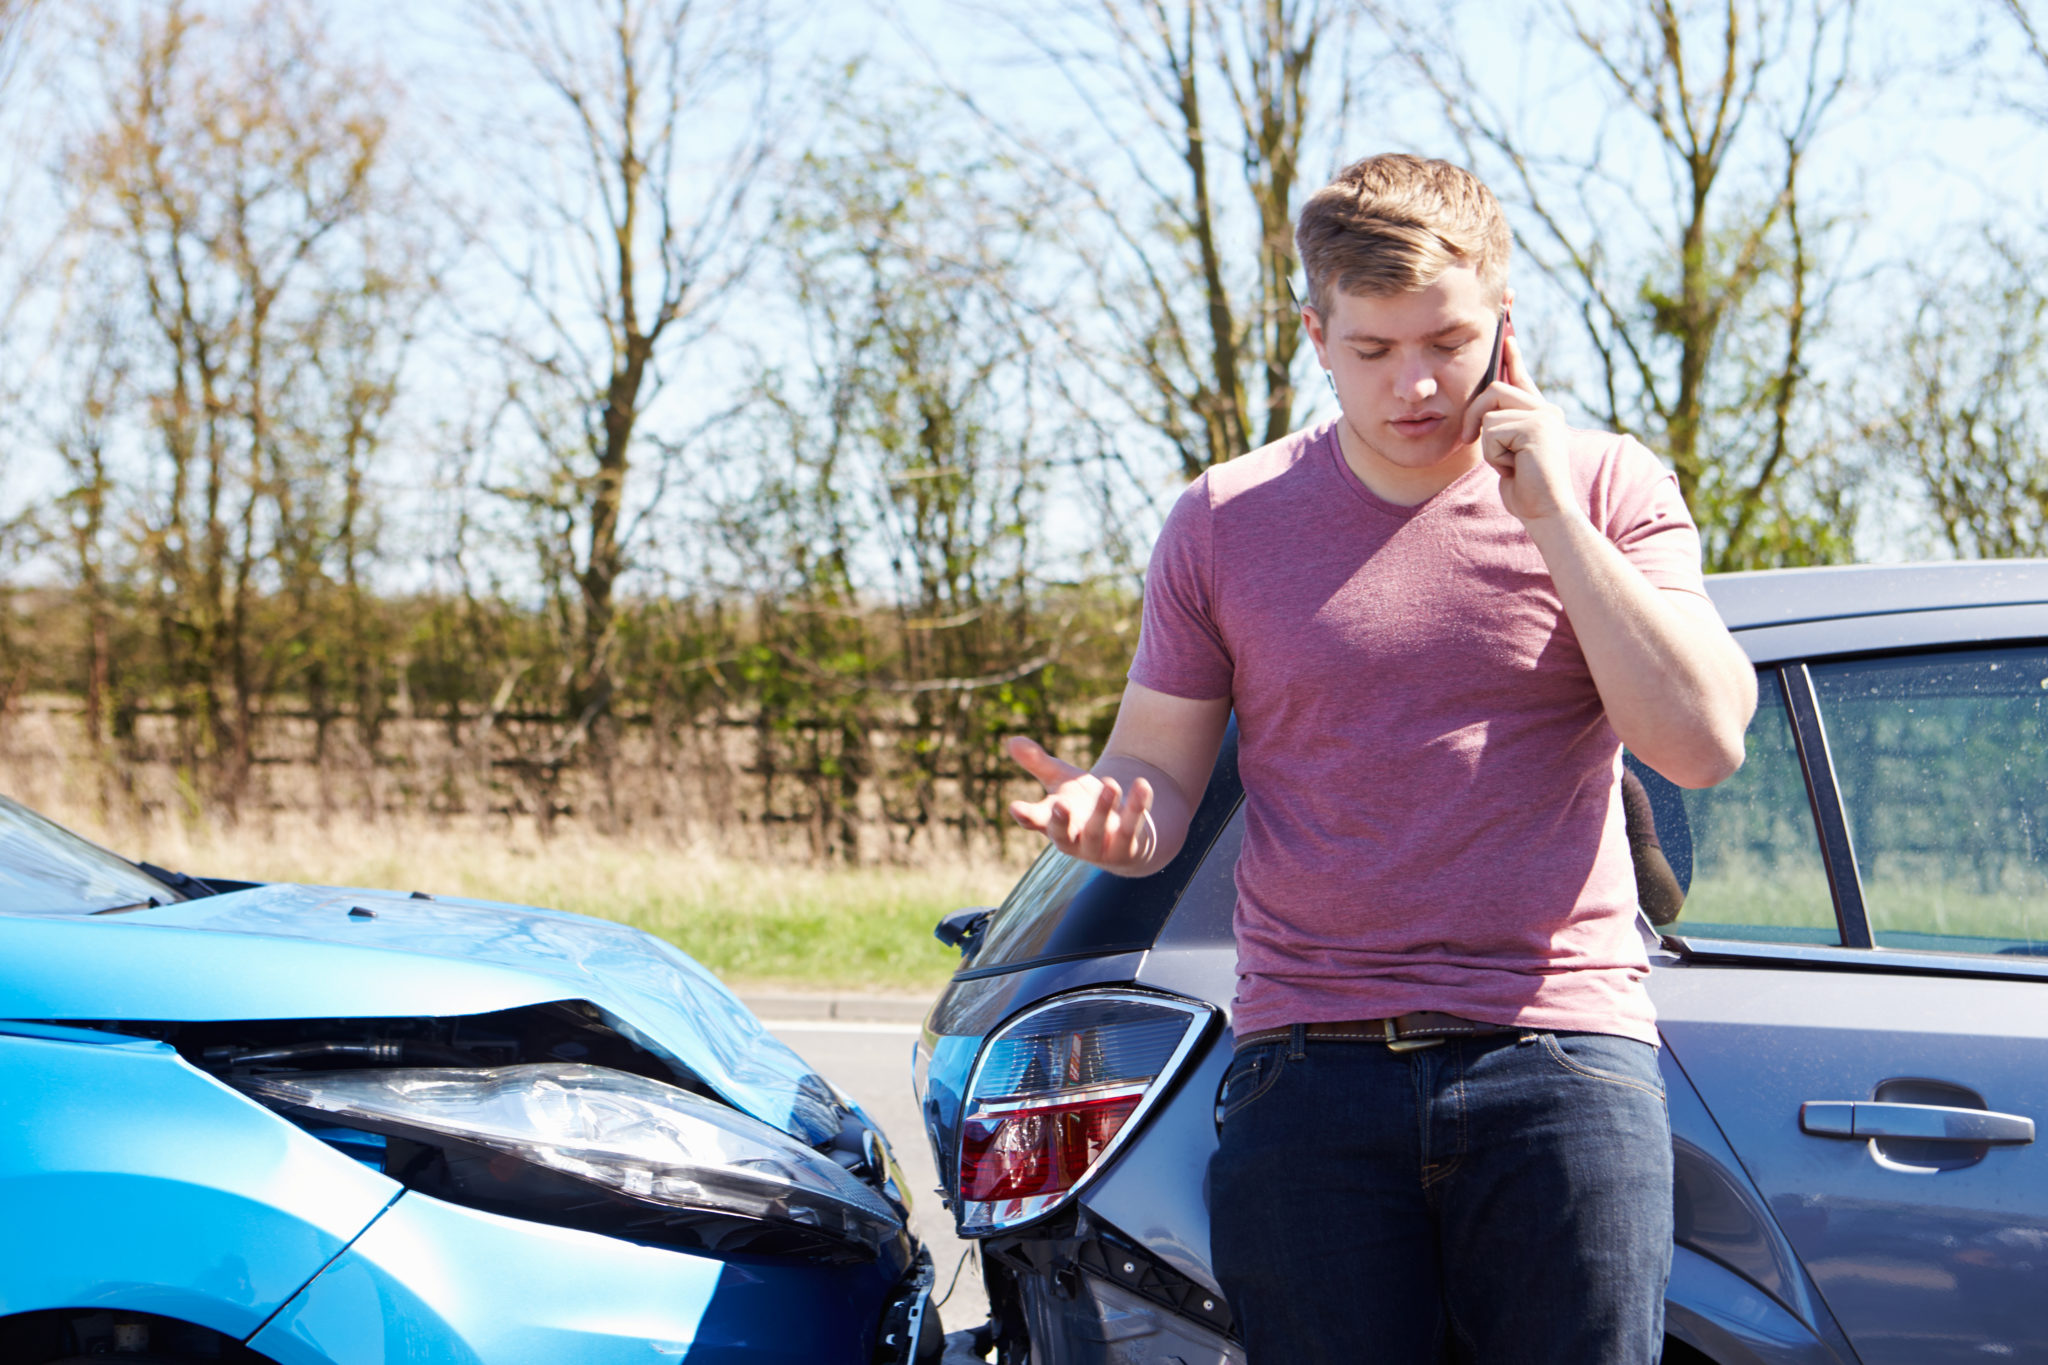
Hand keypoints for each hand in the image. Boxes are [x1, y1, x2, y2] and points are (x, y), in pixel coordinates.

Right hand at [1004, 735, 1157, 871]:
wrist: (1119, 834)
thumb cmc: (1082, 805)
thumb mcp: (1061, 781)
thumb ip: (1038, 764)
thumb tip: (1012, 740)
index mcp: (1052, 824)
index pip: (1034, 822)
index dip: (1025, 816)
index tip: (1015, 807)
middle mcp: (1073, 840)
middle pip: (1063, 836)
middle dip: (1061, 822)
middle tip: (1061, 805)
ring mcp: (1099, 848)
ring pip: (1098, 833)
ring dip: (1103, 810)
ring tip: (1110, 784)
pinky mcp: (1126, 848)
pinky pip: (1131, 829)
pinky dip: (1137, 807)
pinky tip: (1142, 784)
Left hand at [1460, 333, 1576, 524]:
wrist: (1545, 511)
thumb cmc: (1525, 487)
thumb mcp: (1508, 453)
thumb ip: (1503, 429)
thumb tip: (1484, 412)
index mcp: (1541, 414)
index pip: (1522, 379)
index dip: (1512, 358)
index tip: (1507, 337)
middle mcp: (1546, 410)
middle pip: (1494, 390)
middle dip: (1473, 415)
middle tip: (1468, 438)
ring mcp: (1543, 417)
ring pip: (1490, 412)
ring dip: (1487, 444)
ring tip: (1508, 463)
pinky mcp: (1536, 427)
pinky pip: (1492, 431)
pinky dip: (1493, 454)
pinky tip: (1513, 468)